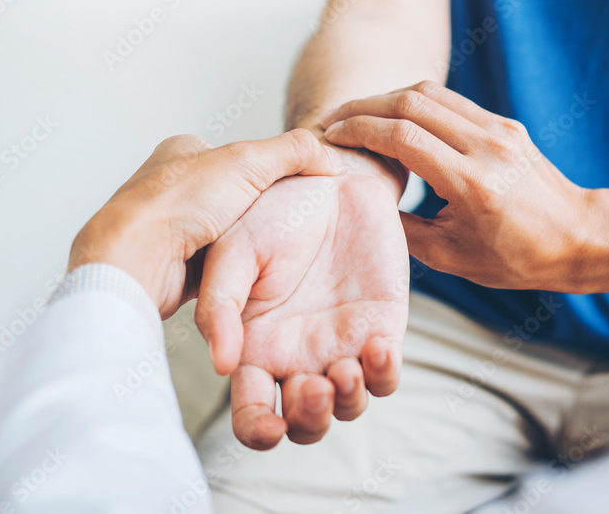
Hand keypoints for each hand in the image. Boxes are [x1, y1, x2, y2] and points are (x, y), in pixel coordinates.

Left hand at [67, 130, 339, 317]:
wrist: (137, 260)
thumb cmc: (178, 204)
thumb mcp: (249, 161)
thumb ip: (295, 152)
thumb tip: (332, 160)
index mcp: (182, 153)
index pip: (234, 155)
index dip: (264, 169)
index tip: (287, 186)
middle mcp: (170, 188)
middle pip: (231, 198)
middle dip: (254, 212)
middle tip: (278, 223)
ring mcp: (169, 227)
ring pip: (222, 233)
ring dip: (240, 243)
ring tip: (263, 250)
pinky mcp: (171, 264)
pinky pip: (212, 265)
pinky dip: (227, 268)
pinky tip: (240, 272)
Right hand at [194, 169, 408, 449]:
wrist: (333, 177)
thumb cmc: (276, 209)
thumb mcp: (235, 249)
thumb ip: (221, 303)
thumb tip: (222, 364)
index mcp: (256, 345)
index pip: (252, 411)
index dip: (258, 432)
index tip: (270, 427)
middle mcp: (299, 355)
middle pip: (304, 423)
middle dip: (310, 422)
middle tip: (312, 386)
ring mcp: (343, 345)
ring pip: (348, 405)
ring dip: (346, 400)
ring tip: (343, 368)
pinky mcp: (383, 328)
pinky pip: (387, 373)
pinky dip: (383, 373)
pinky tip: (376, 345)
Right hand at [321, 81, 608, 293]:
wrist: (580, 236)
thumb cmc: (520, 257)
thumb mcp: (453, 257)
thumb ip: (405, 230)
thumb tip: (366, 203)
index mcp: (473, 184)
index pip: (403, 137)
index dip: (359, 131)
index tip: (331, 136)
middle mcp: (487, 147)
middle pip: (411, 103)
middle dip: (364, 107)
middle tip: (334, 120)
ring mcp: (499, 130)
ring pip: (430, 93)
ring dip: (387, 99)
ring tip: (359, 116)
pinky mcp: (504, 124)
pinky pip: (451, 102)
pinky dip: (415, 104)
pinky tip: (396, 119)